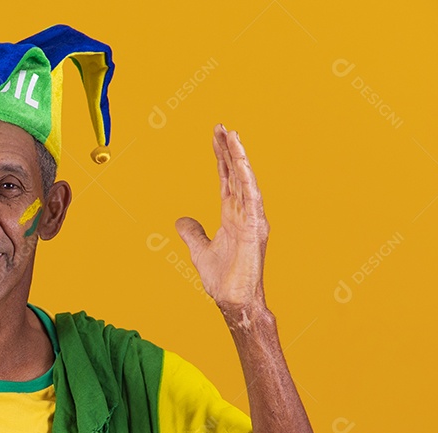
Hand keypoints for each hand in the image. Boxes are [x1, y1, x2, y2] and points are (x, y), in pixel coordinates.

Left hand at [175, 124, 269, 314]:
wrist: (233, 300)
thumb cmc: (222, 279)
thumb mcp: (198, 250)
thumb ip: (192, 232)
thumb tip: (180, 220)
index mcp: (232, 216)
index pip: (226, 179)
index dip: (221, 158)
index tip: (216, 137)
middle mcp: (244, 213)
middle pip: (235, 174)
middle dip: (229, 150)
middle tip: (221, 127)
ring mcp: (252, 219)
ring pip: (245, 180)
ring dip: (239, 157)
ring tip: (232, 135)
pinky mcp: (256, 228)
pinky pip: (251, 198)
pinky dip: (246, 178)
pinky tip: (241, 162)